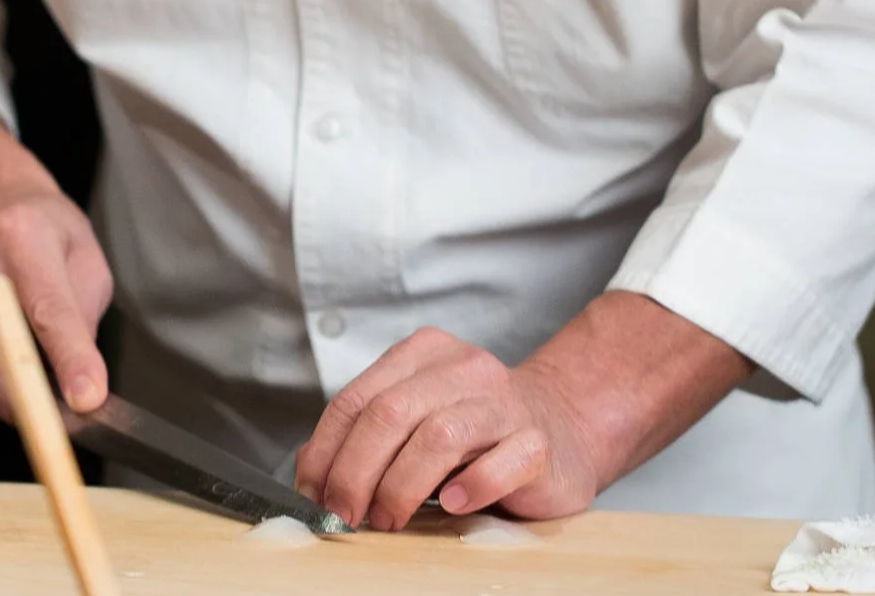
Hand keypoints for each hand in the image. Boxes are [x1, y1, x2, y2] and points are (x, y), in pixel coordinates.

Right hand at [0, 94, 113, 417]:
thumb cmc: (37, 231)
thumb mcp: (82, 256)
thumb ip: (85, 318)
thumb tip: (81, 387)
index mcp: (21, 229)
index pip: (47, 307)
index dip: (68, 359)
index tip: (86, 400)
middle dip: (28, 404)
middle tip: (55, 419)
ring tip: (23, 389)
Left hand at [293, 292, 751, 531]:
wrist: (563, 429)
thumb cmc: (478, 435)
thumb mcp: (415, 422)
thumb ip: (366, 437)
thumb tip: (311, 474)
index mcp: (424, 355)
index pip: (356, 398)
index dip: (327, 450)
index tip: (314, 493)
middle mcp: (465, 368)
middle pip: (391, 414)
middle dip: (356, 472)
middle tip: (347, 515)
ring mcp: (506, 402)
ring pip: (439, 436)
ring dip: (401, 487)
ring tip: (389, 519)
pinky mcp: (539, 442)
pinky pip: (501, 462)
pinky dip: (470, 488)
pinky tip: (452, 505)